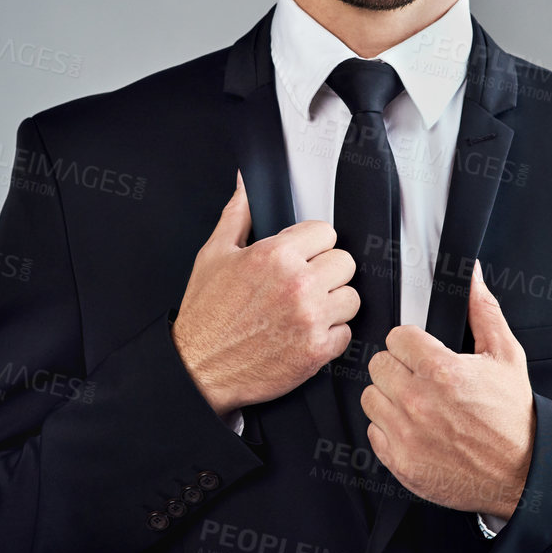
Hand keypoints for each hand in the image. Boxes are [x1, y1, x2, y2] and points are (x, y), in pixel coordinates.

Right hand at [172, 169, 357, 414]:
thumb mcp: (214, 255)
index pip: (326, 232)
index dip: (312, 244)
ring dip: (332, 303)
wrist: (199, 368)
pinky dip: (330, 335)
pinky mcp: (317, 351)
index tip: (301, 256)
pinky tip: (304, 333)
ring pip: (351, 297)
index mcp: (275, 256)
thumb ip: (238, 214)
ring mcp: (311, 319)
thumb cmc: (206, 316)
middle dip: (325, 271)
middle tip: (303, 284)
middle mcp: (298, 285)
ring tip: (305, 309)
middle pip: (345, 262)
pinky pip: (346, 333)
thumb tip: (245, 184)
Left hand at [362, 259, 534, 518]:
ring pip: (371, 397)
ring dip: (390, 397)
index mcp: (442, 371)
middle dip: (399, 368)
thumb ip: (482, 310)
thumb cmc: (513, 415)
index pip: (396, 337)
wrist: (522, 472)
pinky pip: (373, 432)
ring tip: (417, 403)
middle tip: (421, 379)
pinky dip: (390, 429)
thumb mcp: (506, 355)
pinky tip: (415, 428)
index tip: (424, 354)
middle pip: (378, 365)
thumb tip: (470, 274)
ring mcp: (406, 434)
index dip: (412, 343)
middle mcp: (418, 402)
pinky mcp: (400, 462)